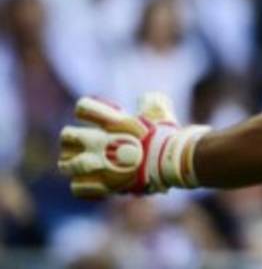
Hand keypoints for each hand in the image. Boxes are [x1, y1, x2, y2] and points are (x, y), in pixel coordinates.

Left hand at [58, 93, 209, 197]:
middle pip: (67, 136)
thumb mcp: (160, 111)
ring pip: (65, 164)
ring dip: (71, 163)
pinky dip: (82, 185)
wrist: (170, 162)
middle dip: (72, 139)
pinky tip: (91, 181)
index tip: (95, 116)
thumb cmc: (166, 135)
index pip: (82, 108)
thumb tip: (145, 100)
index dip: (85, 110)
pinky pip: (77, 187)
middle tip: (82, 142)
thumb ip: (149, 102)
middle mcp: (98, 141)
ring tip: (82, 163)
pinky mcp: (101, 185)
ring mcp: (97, 164)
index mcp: (111, 121)